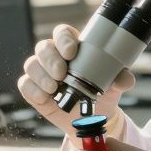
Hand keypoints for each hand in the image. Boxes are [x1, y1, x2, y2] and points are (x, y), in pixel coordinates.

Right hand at [16, 24, 134, 138]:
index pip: (62, 32)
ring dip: (41, 76)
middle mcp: (55, 56)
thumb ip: (121, 78)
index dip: (63, 39)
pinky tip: (45, 98)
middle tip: (61, 73)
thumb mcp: (115, 84)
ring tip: (54, 88)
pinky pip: (25, 84)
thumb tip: (125, 79)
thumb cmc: (102, 92)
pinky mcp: (33, 89)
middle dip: (50, 59)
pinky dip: (33, 90)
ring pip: (31, 64)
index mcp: (74, 48)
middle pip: (43, 47)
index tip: (72, 52)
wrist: (93, 118)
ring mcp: (42, 72)